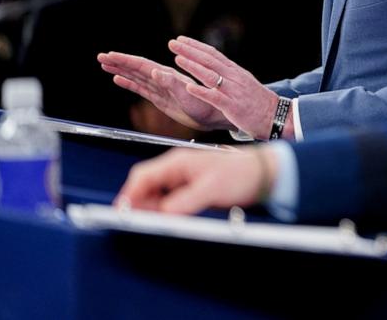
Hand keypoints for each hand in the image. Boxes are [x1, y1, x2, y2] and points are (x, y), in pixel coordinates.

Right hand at [98, 51, 229, 130]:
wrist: (213, 115)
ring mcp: (160, 88)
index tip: (110, 55)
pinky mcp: (160, 98)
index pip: (142, 65)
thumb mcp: (186, 94)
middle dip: (118, 62)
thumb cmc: (204, 104)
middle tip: (101, 56)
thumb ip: (171, 83)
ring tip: (105, 64)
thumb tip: (155, 72)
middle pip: (136, 68)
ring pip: (136, 76)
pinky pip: (141, 89)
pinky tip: (118, 79)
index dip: (125, 60)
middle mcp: (162, 79)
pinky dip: (129, 83)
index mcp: (167, 76)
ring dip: (121, 70)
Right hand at [115, 146, 276, 213]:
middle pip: (145, 187)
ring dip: (152, 211)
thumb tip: (160, 215)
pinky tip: (170, 222)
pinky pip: (169, 203)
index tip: (123, 213)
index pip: (142, 176)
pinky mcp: (191, 192)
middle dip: (139, 205)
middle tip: (140, 223)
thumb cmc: (241, 173)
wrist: (264, 174)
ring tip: (155, 225)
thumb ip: (183, 202)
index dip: (129, 195)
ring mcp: (183, 181)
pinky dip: (165, 213)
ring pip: (156, 197)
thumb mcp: (210, 189)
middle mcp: (177, 170)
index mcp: (177, 162)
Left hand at [167, 36, 287, 139]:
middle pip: (208, 60)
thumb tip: (217, 68)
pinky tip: (189, 87)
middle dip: (189, 50)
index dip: (196, 46)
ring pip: (210, 75)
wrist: (276, 116)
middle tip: (173, 43)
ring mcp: (233, 91)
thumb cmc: (259, 103)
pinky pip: (214, 97)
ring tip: (177, 59)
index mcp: (236, 72)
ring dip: (192, 66)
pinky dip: (201, 92)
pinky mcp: (232, 106)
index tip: (182, 40)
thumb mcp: (245, 83)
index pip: (213, 54)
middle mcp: (234, 78)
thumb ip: (231, 75)